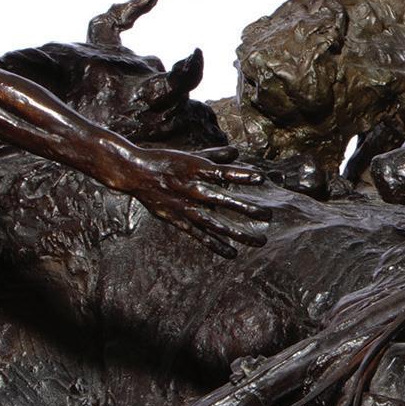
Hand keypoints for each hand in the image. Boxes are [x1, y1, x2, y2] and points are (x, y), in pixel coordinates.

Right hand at [115, 144, 291, 254]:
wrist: (136, 172)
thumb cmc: (168, 161)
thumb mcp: (192, 156)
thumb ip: (215, 155)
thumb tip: (236, 152)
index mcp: (196, 169)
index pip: (222, 172)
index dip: (241, 175)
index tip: (261, 178)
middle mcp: (192, 189)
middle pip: (223, 201)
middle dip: (246, 210)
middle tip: (269, 216)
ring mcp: (185, 207)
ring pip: (215, 223)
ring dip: (238, 233)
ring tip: (260, 241)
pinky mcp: (177, 220)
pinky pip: (199, 235)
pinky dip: (215, 244)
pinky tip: (232, 253)